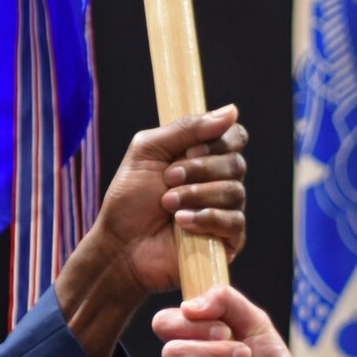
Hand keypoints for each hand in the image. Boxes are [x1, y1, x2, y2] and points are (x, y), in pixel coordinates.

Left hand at [55, 107, 246, 356]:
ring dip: (196, 194)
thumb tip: (231, 111)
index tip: (189, 149)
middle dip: (199, 169)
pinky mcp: (227, 241)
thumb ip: (186, 128)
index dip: (218, 140)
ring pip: (235, 192)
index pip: (235, 137)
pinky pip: (234, 222)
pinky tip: (181, 223)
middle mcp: (219, 182)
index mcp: (204, 157)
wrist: (120, 246)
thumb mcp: (148, 150)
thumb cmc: (130, 200)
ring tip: (167, 204)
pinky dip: (206, 218)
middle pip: (236, 163)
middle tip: (168, 178)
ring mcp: (225, 212)